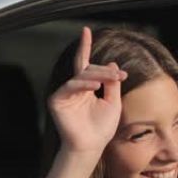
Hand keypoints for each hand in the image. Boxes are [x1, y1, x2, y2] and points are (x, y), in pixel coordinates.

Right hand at [48, 27, 126, 153]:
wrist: (91, 146)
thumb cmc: (101, 129)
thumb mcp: (113, 102)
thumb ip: (112, 83)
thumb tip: (112, 63)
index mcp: (85, 88)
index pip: (84, 64)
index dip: (84, 47)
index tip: (85, 30)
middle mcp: (73, 89)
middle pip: (87, 69)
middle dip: (105, 70)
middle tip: (120, 75)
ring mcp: (64, 94)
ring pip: (81, 76)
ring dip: (97, 75)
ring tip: (111, 79)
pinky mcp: (57, 101)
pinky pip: (71, 86)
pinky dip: (83, 84)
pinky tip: (95, 86)